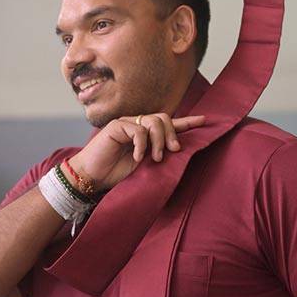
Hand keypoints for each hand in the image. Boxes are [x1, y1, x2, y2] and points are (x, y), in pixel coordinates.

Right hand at [67, 113, 205, 191]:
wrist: (92, 177)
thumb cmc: (115, 173)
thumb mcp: (144, 165)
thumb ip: (157, 154)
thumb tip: (177, 149)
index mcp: (145, 135)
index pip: (169, 124)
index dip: (186, 122)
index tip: (204, 121)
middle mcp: (137, 126)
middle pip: (163, 119)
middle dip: (172, 134)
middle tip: (173, 151)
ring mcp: (126, 124)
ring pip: (153, 121)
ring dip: (159, 141)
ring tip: (155, 158)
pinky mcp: (116, 126)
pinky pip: (138, 130)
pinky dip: (141, 144)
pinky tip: (137, 157)